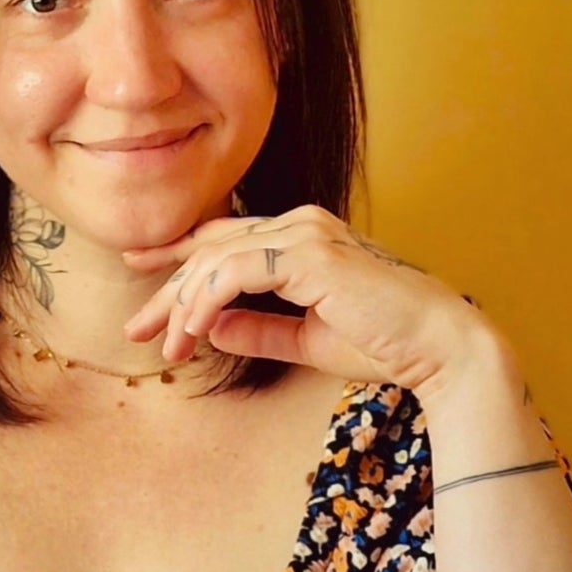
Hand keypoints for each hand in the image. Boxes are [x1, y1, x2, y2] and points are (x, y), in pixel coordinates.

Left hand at [123, 204, 492, 397]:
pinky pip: (234, 273)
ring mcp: (305, 234)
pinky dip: (205, 303)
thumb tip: (210, 328)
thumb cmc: (383, 344)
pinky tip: (191, 332)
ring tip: (166, 346)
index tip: (140, 277)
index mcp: (302, 238)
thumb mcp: (305, 340)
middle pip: (211, 248)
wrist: (436, 346)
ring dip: (183, 306)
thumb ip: (259, 331)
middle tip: (135, 328)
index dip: (178, 257)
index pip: (226, 239)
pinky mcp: (307, 254)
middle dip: (168, 290)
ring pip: (216, 260)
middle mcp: (300, 224)